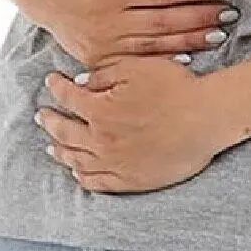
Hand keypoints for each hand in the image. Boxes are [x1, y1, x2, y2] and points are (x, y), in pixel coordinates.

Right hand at [2, 0, 239, 65]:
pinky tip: (186, 58)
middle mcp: (107, 22)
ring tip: (220, 34)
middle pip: (165, 20)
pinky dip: (162, 60)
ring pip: (155, 43)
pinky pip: (135, 62)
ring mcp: (102, 44)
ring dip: (190, 39)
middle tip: (231, 13)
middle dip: (201, 16)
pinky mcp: (96, 57)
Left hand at [34, 56, 232, 192]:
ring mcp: (114, 163)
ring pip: (76, 160)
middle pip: (64, 132)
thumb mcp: (137, 68)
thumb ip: (105, 75)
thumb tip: (81, 84)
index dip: (56, 87)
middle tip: (43, 116)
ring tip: (53, 146)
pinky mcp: (130, 181)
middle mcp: (101, 139)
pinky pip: (97, 182)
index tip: (52, 81)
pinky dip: (82, 176)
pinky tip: (77, 171)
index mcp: (100, 109)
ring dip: (61, 151)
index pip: (67, 97)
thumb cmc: (177, 88)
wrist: (206, 118)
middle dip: (50, 121)